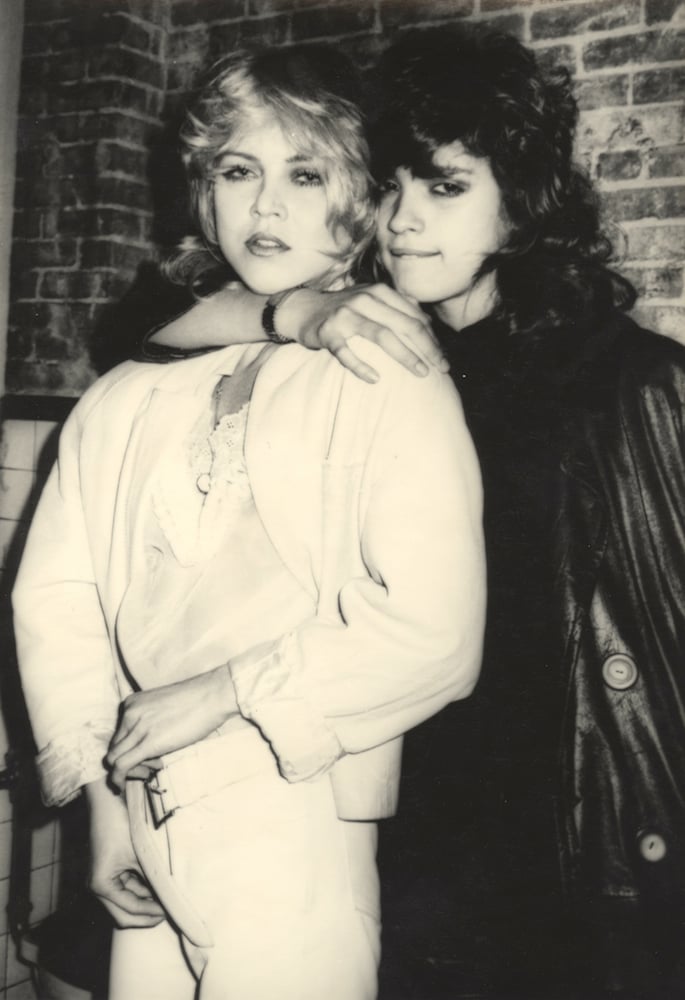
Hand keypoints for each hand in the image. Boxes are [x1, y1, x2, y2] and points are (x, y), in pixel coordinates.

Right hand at [86, 778, 164, 927]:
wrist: (108, 798)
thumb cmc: (120, 823)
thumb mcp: (140, 852)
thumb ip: (153, 876)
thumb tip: (173, 895)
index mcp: (101, 886)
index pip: (130, 911)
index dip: (152, 914)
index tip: (171, 912)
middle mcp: (97, 887)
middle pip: (124, 914)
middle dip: (147, 914)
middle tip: (170, 911)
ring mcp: (103, 879)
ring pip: (127, 902)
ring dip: (146, 902)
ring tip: (168, 898)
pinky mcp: (109, 871)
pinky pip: (127, 888)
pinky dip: (143, 890)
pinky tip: (159, 886)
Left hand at [106, 667, 236, 790]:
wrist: (212, 695)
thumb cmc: (196, 701)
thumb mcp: (163, 707)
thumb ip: (150, 722)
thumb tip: (148, 745)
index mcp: (132, 703)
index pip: (118, 734)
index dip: (128, 749)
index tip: (145, 756)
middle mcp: (129, 713)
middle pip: (114, 746)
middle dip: (125, 761)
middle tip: (146, 767)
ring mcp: (137, 727)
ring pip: (115, 758)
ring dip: (126, 771)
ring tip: (146, 773)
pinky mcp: (148, 743)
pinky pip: (121, 765)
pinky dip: (117, 779)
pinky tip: (120, 786)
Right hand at [283, 283, 448, 383]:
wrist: (302, 309)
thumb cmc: (344, 310)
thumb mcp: (372, 301)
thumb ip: (398, 308)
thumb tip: (428, 323)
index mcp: (380, 293)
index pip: (414, 317)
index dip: (433, 339)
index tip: (443, 360)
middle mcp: (365, 300)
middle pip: (404, 325)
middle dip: (427, 348)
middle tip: (441, 369)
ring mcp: (345, 316)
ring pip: (381, 335)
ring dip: (404, 355)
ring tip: (421, 373)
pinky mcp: (327, 333)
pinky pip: (346, 352)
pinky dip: (361, 366)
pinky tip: (375, 379)